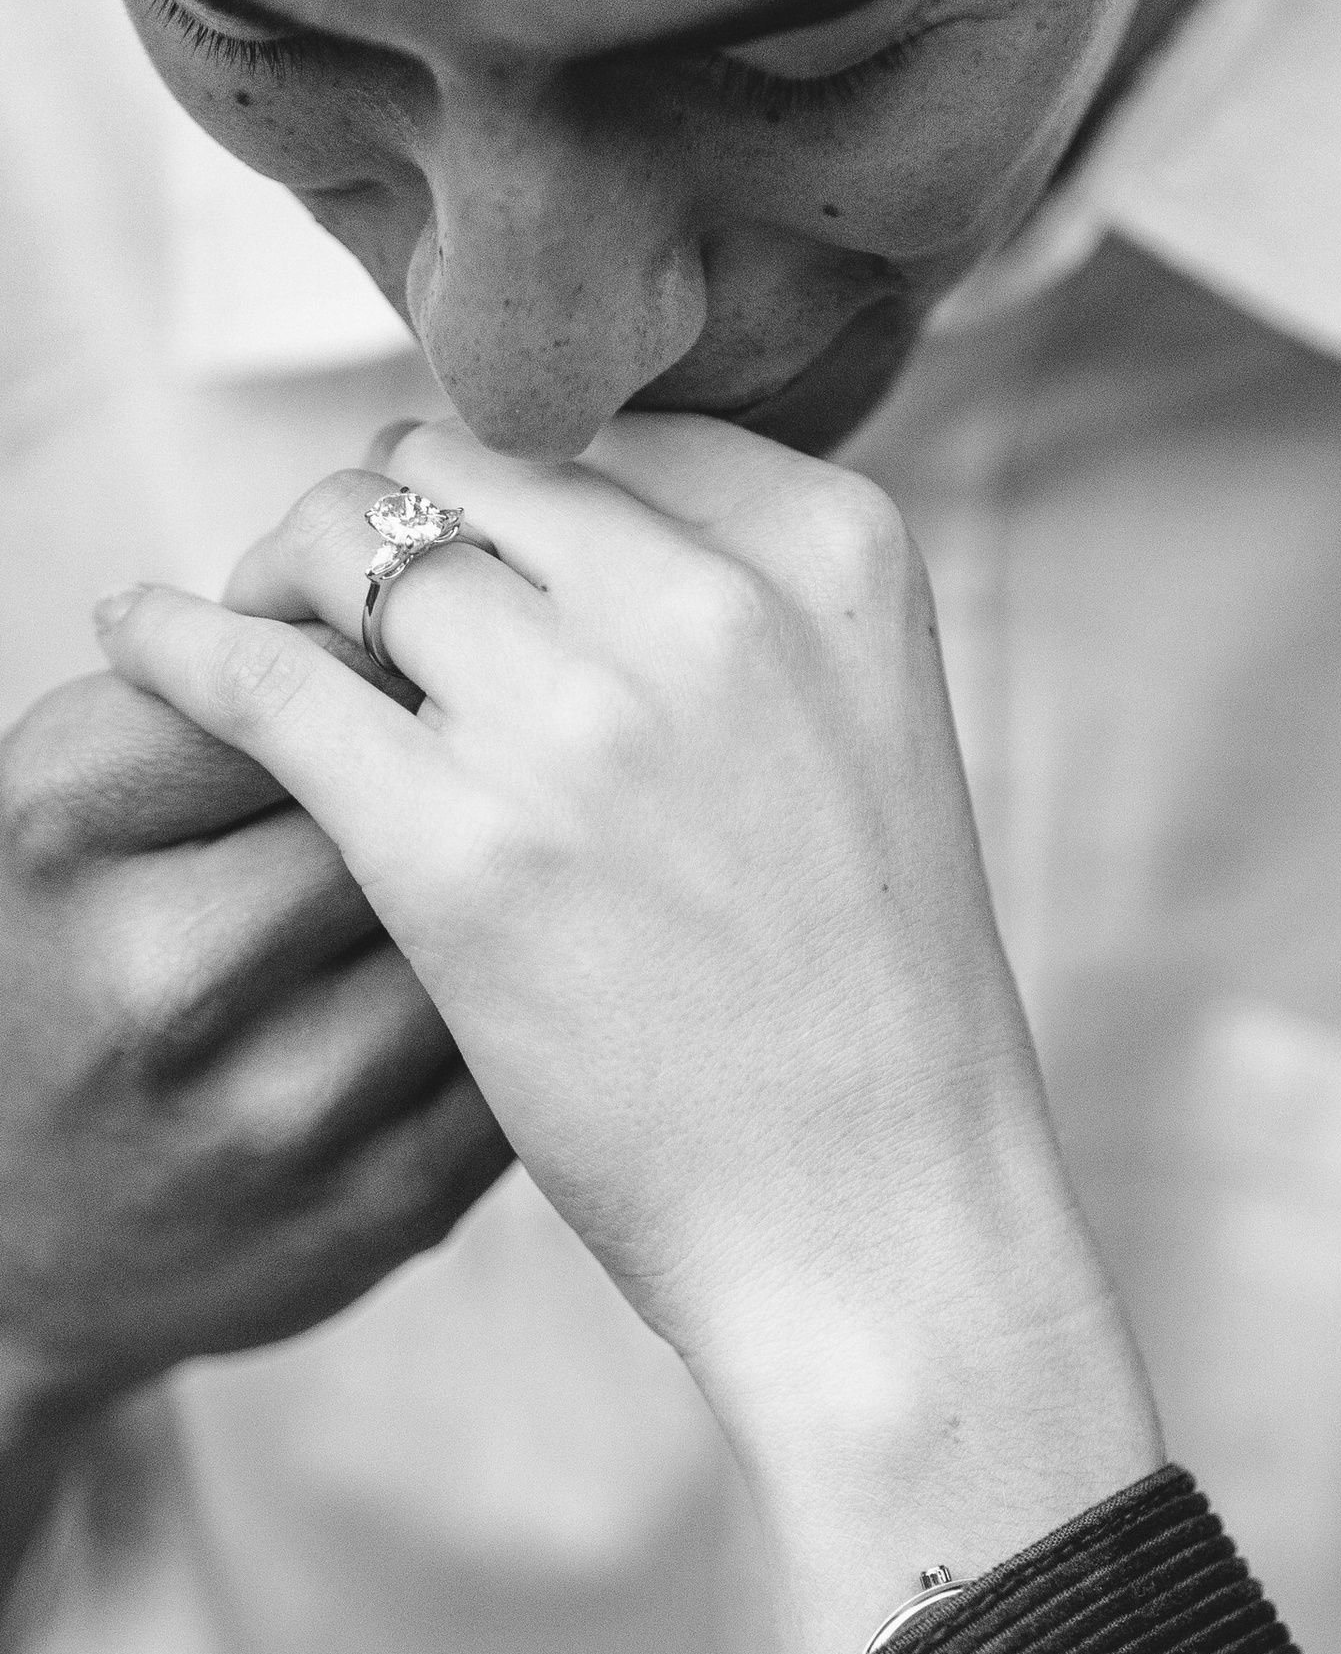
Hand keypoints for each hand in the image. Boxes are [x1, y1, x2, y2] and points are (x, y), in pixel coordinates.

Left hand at [95, 420, 1163, 1653]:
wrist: (887, 1218)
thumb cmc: (870, 1004)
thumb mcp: (865, 733)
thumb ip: (745, 617)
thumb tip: (564, 541)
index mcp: (834, 551)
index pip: (614, 436)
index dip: (518, 492)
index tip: (470, 555)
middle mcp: (716, 599)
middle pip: (473, 464)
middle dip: (392, 512)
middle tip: (338, 592)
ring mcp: (584, 716)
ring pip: (355, 540)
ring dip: (286, 572)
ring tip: (251, 622)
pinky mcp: (461, 842)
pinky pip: (261, 680)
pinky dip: (181, 644)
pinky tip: (140, 635)